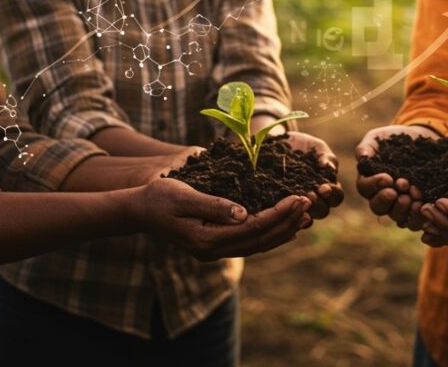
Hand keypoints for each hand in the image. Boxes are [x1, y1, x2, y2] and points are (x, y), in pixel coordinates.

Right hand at [133, 177, 311, 260]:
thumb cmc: (158, 197)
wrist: (139, 210)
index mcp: (206, 240)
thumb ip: (214, 204)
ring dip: (282, 230)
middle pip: (260, 240)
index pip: (253, 228)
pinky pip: (248, 242)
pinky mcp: (215, 244)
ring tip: (304, 215)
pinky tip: (283, 225)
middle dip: (287, 221)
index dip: (279, 213)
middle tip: (309, 203)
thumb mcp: (183, 195)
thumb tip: (244, 213)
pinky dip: (268, 233)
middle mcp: (213, 250)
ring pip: (257, 244)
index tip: (299, 198)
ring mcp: (214, 251)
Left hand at [283, 131, 344, 218]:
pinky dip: (286, 214)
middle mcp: (314, 200)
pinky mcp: (280, 206)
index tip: (324, 187)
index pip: (336, 197)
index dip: (332, 194)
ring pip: (304, 217)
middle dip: (318, 204)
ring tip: (298, 199)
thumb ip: (326, 157)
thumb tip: (330, 168)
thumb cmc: (301, 146)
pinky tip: (284, 207)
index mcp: (327, 188)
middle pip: (322, 211)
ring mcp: (296, 205)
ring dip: (304, 211)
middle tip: (311, 195)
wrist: (276, 144)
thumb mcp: (316, 147)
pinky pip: (285, 216)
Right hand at [355, 124, 439, 230]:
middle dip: (387, 199)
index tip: (387, 178)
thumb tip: (362, 157)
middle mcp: (383, 196)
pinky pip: (414, 221)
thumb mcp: (379, 138)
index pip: (365, 188)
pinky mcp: (417, 207)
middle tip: (399, 188)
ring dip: (403, 208)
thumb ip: (368, 146)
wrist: (421, 140)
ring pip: (396, 216)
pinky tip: (422, 203)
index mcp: (370, 181)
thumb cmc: (395, 138)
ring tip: (413, 195)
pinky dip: (417, 216)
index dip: (374, 185)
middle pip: (378, 207)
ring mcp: (400, 204)